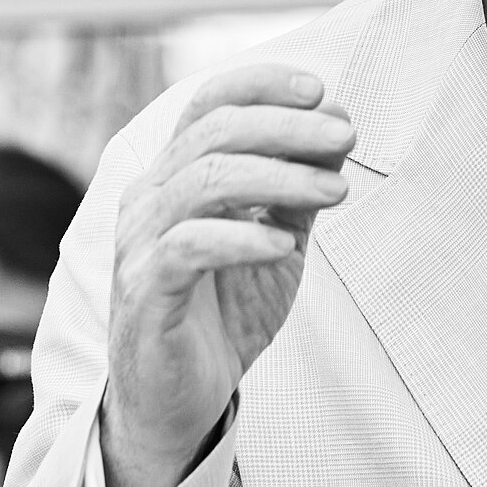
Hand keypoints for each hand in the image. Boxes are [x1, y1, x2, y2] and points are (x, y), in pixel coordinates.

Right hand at [102, 64, 354, 486]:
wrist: (182, 401)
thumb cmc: (225, 313)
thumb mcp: (278, 240)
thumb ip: (301, 188)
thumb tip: (339, 124)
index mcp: (176, 175)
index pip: (209, 103)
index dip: (261, 85)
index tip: (320, 90)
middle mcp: (149, 198)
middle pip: (213, 133)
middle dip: (286, 127)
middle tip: (345, 137)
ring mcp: (140, 243)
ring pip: (204, 179)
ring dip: (279, 177)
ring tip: (335, 191)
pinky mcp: (145, 292)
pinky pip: (188, 247)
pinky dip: (242, 237)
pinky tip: (283, 245)